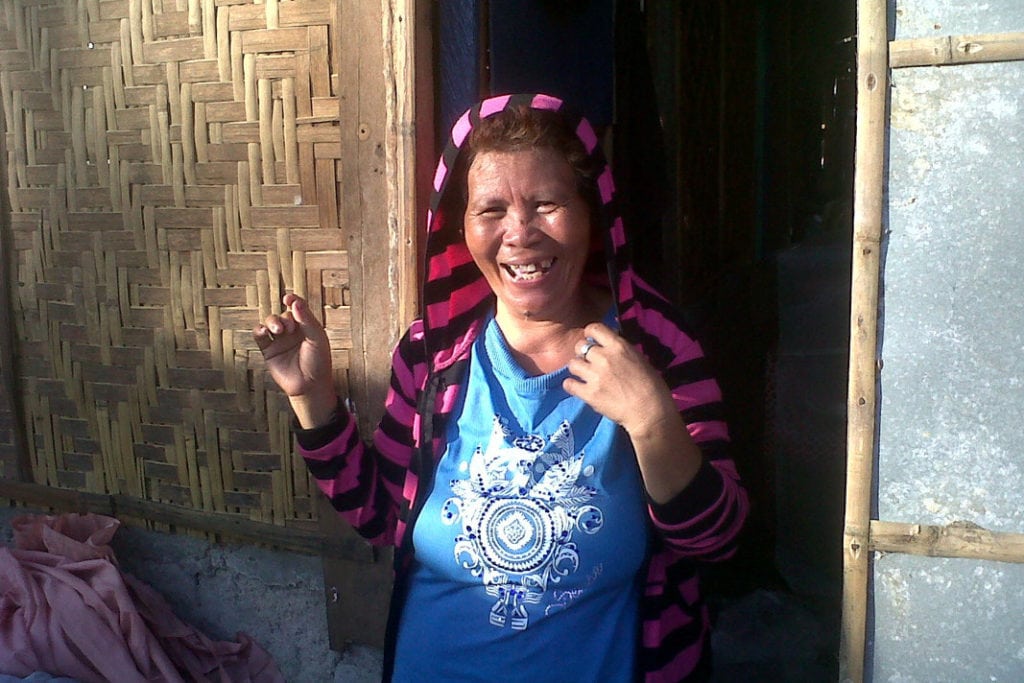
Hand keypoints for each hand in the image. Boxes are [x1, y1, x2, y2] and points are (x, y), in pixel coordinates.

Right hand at [253, 293, 336, 426]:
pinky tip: (264, 331)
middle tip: (289, 328)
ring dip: (272, 322)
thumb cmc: (318, 362)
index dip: (292, 300)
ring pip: (270, 322)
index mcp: (307, 326)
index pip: (298, 308)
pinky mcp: (269, 351)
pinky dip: (259, 330)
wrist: (310, 386)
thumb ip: (306, 320)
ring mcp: (280, 341)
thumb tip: (294, 302)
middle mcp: (293, 332)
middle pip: (283, 315)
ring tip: (278, 331)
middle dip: (284, 318)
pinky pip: (260, 336)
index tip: (288, 298)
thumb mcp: (317, 338)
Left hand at [564, 322, 701, 501]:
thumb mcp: (645, 365)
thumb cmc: (655, 392)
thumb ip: (628, 356)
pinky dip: (571, 386)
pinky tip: (580, 392)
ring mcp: (595, 375)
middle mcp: (605, 357)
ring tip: (586, 380)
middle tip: (589, 365)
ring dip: (577, 370)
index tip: (593, 342)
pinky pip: (568, 383)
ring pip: (572, 363)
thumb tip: (618, 348)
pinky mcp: (588, 394)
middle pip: (580, 347)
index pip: (594, 328)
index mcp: (622, 347)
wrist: (651, 417)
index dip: (590, 335)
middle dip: (582, 354)